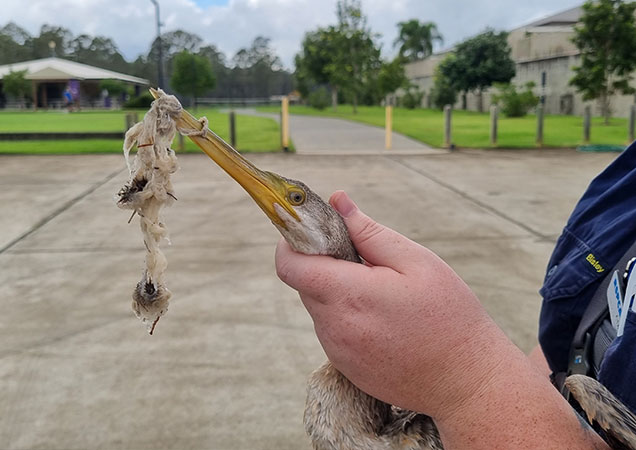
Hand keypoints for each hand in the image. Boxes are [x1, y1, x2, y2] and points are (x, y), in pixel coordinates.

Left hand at [275, 191, 501, 418]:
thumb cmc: (448, 316)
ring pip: (319, 305)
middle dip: (326, 264)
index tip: (314, 231)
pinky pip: (332, 329)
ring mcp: (336, 351)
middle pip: (305, 282)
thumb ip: (369, 231)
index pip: (289, 265)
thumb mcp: (416, 262)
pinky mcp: (343, 366)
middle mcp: (333, 326)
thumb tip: (337, 201)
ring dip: (339, 291)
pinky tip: (384, 320)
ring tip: (383, 296)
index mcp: (348, 295)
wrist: (465, 382)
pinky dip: (347, 316)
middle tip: (367, 262)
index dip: (293, 242)